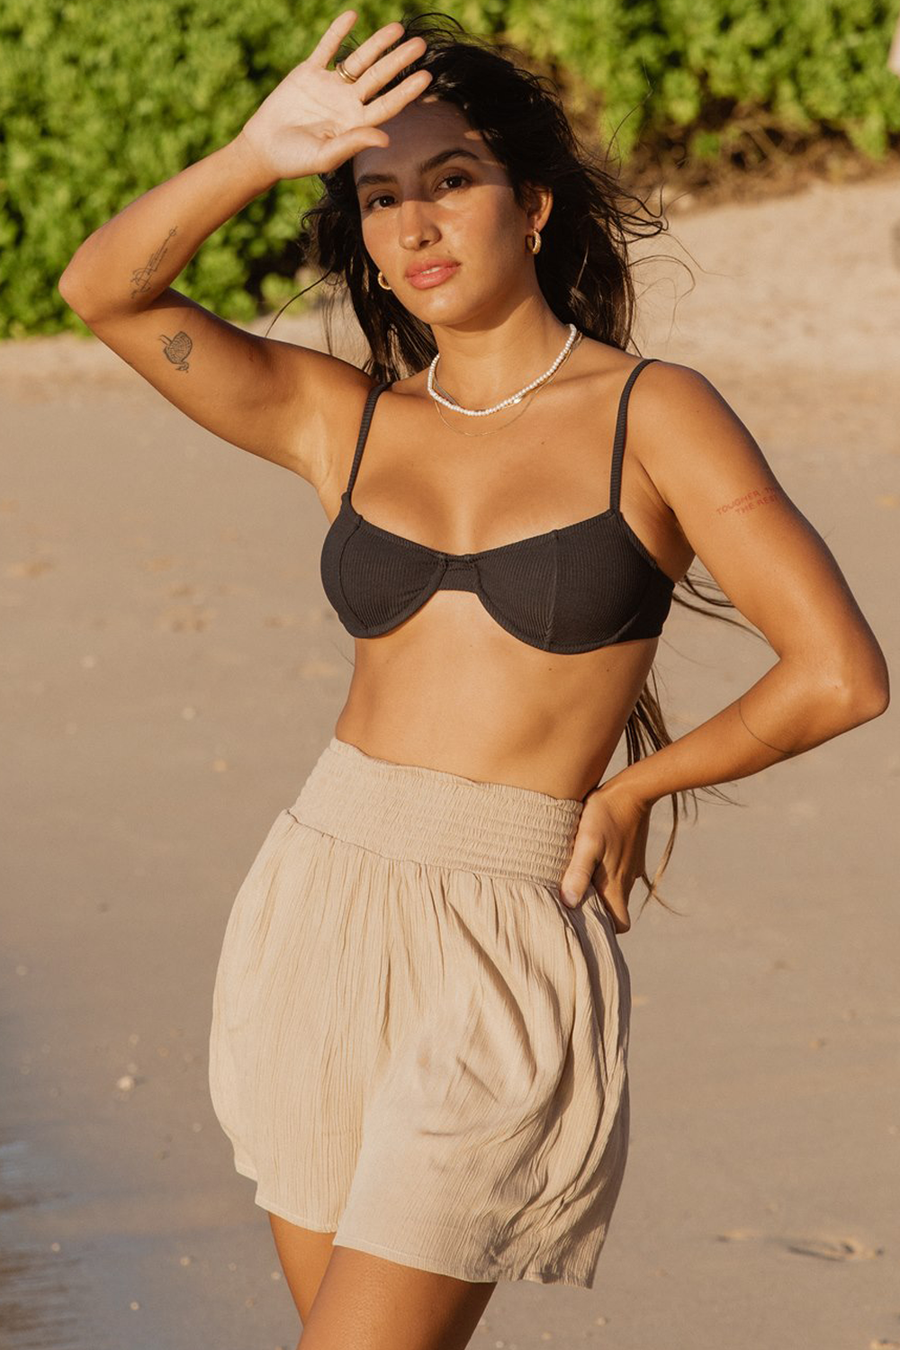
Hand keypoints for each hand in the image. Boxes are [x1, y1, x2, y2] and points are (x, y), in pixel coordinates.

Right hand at [236, 10, 431, 183]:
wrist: (263, 149)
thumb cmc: (295, 160)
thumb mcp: (325, 156)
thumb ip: (354, 143)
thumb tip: (386, 138)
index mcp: (355, 124)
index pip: (387, 104)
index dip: (406, 91)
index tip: (426, 77)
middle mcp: (347, 103)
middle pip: (379, 77)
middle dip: (398, 60)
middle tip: (420, 44)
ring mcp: (329, 86)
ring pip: (358, 60)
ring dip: (376, 44)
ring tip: (397, 29)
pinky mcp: (308, 73)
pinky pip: (326, 48)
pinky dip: (337, 32)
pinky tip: (352, 16)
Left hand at [558, 781, 650, 933]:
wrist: (634, 789)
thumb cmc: (606, 814)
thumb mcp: (588, 842)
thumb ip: (579, 872)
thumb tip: (568, 902)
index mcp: (617, 885)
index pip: (620, 924)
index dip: (605, 928)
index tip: (583, 919)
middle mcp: (627, 879)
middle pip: (614, 907)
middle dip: (596, 909)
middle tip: (572, 899)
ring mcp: (630, 865)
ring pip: (614, 888)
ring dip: (598, 887)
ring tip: (574, 876)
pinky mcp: (629, 851)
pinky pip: (617, 869)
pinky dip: (604, 870)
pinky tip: (588, 856)